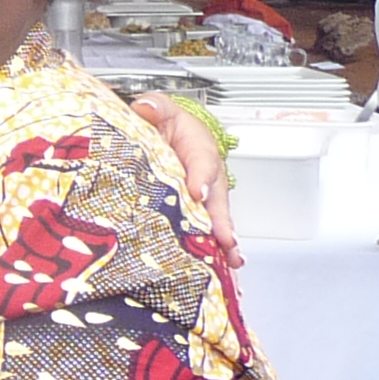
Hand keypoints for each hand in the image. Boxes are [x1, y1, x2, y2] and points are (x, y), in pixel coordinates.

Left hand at [132, 97, 242, 268]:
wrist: (175, 135)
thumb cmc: (170, 125)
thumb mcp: (161, 109)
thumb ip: (155, 107)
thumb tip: (146, 107)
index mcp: (200, 150)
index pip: (201, 162)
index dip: (200, 177)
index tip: (196, 191)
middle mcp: (209, 178)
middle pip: (218, 201)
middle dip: (222, 221)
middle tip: (225, 239)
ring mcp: (207, 199)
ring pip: (219, 222)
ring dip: (226, 243)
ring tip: (232, 262)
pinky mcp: (200, 214)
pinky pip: (210, 234)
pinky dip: (218, 253)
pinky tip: (224, 272)